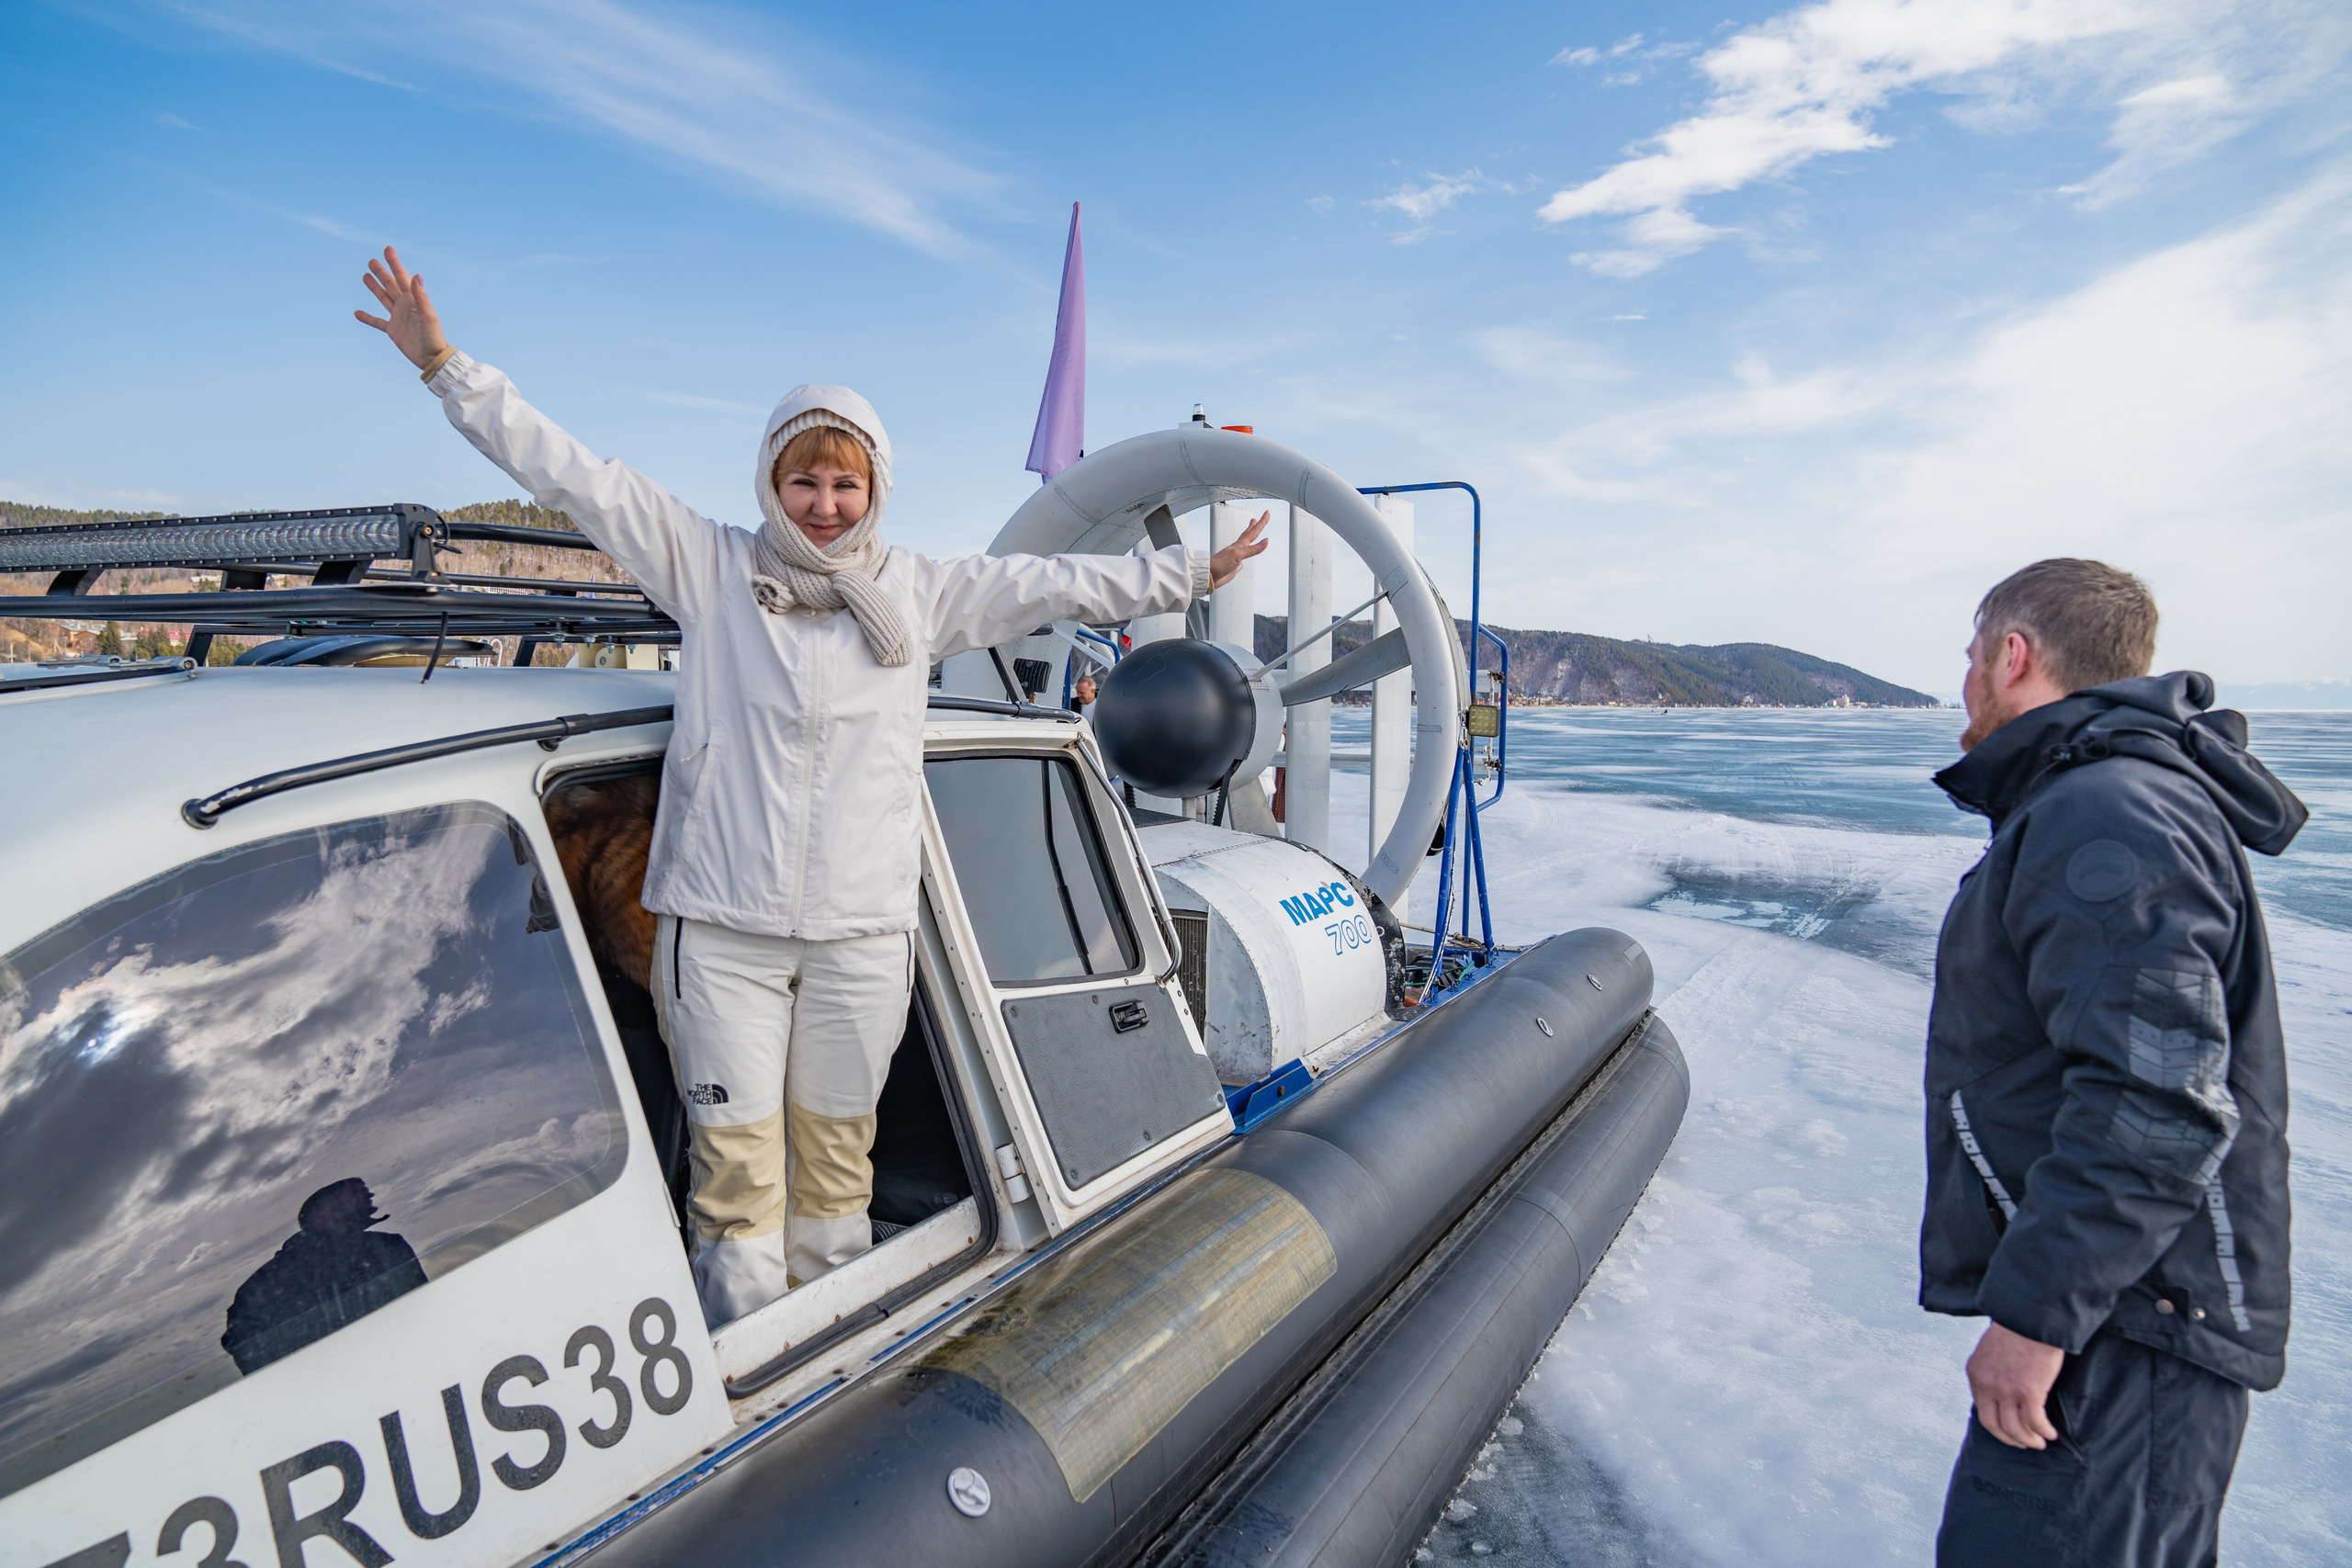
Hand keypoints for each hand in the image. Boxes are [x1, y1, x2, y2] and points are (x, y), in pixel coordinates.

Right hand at [353, 246, 448, 369]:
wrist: (432, 358)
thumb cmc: (434, 337)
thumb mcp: (428, 315)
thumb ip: (421, 296)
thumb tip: (416, 275)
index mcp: (413, 299)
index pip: (402, 276)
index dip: (394, 263)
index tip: (387, 249)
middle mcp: (405, 305)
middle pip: (390, 285)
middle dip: (381, 272)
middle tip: (371, 260)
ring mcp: (398, 317)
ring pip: (383, 298)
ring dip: (374, 287)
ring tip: (365, 276)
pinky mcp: (393, 330)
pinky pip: (377, 322)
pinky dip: (367, 318)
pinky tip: (357, 313)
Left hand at [1209, 510, 1271, 591]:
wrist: (1209, 574)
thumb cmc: (1219, 564)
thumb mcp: (1238, 555)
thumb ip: (1252, 549)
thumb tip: (1265, 542)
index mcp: (1239, 545)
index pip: (1254, 531)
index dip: (1261, 522)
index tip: (1267, 513)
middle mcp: (1238, 549)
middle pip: (1249, 534)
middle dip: (1255, 526)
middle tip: (1258, 519)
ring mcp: (1236, 556)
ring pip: (1246, 545)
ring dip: (1250, 537)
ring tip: (1252, 531)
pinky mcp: (1235, 564)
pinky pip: (1244, 557)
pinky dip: (1248, 553)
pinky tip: (1247, 553)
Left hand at [1966, 1322, 2065, 1448]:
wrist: (2031, 1318)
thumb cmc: (2016, 1329)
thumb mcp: (1990, 1349)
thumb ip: (1991, 1370)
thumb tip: (2000, 1388)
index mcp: (1975, 1373)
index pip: (1981, 1409)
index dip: (1996, 1424)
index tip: (2008, 1430)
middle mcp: (1987, 1385)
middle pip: (1993, 1425)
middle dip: (2009, 1438)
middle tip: (2022, 1443)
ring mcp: (2006, 1391)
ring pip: (2015, 1429)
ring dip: (2028, 1440)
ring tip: (2039, 1443)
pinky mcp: (2029, 1393)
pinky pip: (2035, 1422)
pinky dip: (2043, 1432)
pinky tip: (2050, 1434)